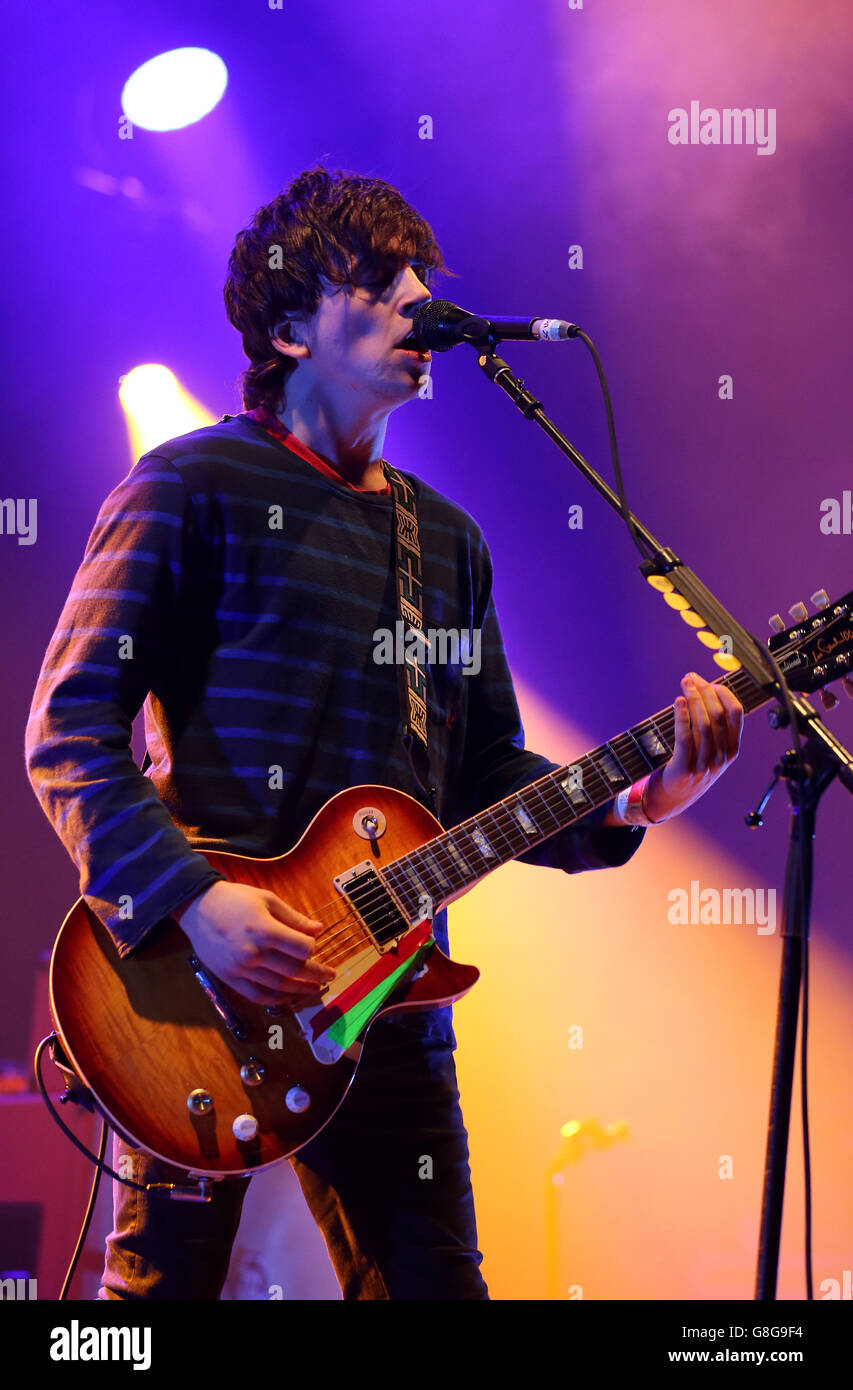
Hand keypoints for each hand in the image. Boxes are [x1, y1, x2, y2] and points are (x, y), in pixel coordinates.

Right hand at [173, 880, 335, 1005]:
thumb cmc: (234, 899)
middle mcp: (254, 952)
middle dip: (316, 974)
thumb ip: (293, 917)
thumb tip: (318, 930)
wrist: (197, 908)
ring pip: (279, 986)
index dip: (312, 948)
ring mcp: (241, 968)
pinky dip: (276, 999)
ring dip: (300, 989)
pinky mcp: (230, 978)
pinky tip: (289, 997)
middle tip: (330, 975)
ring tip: (315, 988)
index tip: (314, 945)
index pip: (300, 948)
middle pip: (294, 969)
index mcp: (264, 929)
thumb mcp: (267, 899)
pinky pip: (257, 995)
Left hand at [644, 671, 743, 823]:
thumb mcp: (710, 748)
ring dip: (693, 700)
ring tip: (685, 685)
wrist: (674, 797)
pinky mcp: (685, 769)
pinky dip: (682, 717)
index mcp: (732, 748)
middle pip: (718, 715)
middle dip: (705, 691)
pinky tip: (678, 703)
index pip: (736, 713)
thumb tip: (704, 687)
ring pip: (703, 724)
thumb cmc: (691, 765)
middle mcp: (722, 756)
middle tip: (691, 678)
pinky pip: (685, 738)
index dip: (723, 693)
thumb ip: (712, 724)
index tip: (709, 681)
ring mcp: (705, 764)